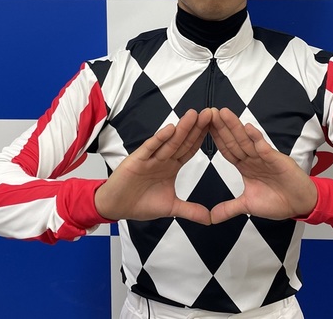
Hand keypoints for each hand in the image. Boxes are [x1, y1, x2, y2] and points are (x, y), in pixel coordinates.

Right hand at [94, 108, 211, 224]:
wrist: (116, 207)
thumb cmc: (140, 203)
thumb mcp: (171, 208)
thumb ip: (190, 210)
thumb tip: (210, 219)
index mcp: (172, 166)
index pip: (190, 149)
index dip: (202, 138)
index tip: (216, 126)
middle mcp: (163, 158)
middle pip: (183, 141)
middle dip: (196, 128)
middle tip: (210, 113)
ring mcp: (150, 157)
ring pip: (169, 141)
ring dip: (182, 128)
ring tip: (194, 114)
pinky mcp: (137, 159)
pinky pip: (150, 147)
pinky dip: (159, 139)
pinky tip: (170, 129)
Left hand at [208, 107, 317, 223]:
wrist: (300, 205)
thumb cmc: (278, 201)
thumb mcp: (248, 206)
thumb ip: (229, 208)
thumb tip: (210, 218)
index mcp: (245, 166)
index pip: (227, 149)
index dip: (215, 138)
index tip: (202, 126)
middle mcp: (253, 158)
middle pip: (234, 140)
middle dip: (221, 127)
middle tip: (208, 112)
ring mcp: (264, 157)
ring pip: (246, 140)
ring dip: (235, 127)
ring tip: (224, 113)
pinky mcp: (277, 160)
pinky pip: (264, 148)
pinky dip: (256, 138)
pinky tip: (248, 128)